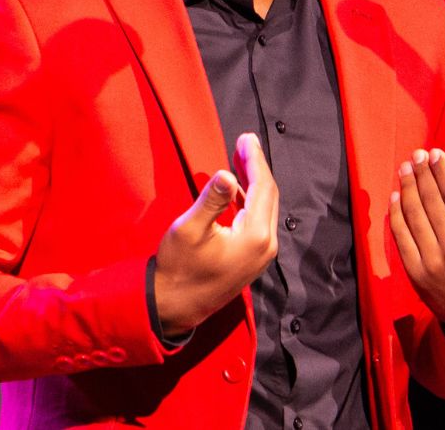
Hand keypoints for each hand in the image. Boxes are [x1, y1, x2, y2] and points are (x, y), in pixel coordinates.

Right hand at [153, 133, 279, 337]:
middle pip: (269, 196)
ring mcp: (262, 255)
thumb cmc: (179, 268)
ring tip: (241, 158)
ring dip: (255, 182)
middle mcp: (266, 245)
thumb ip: (211, 200)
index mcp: (255, 236)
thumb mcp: (190, 229)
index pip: (263, 187)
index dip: (254, 159)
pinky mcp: (254, 260)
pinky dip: (252, 201)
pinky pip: (260, 222)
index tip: (246, 137)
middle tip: (245, 142)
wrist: (176, 307)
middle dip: (257, 167)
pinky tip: (239, 190)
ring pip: (266, 208)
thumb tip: (227, 175)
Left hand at [388, 147, 444, 336]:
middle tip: (416, 155)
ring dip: (407, 188)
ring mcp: (434, 263)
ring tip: (405, 170)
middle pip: (432, 200)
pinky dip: (397, 215)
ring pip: (415, 215)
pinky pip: (402, 237)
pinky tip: (397, 198)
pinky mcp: (417, 274)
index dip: (443, 171)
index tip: (435, 154)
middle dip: (422, 173)